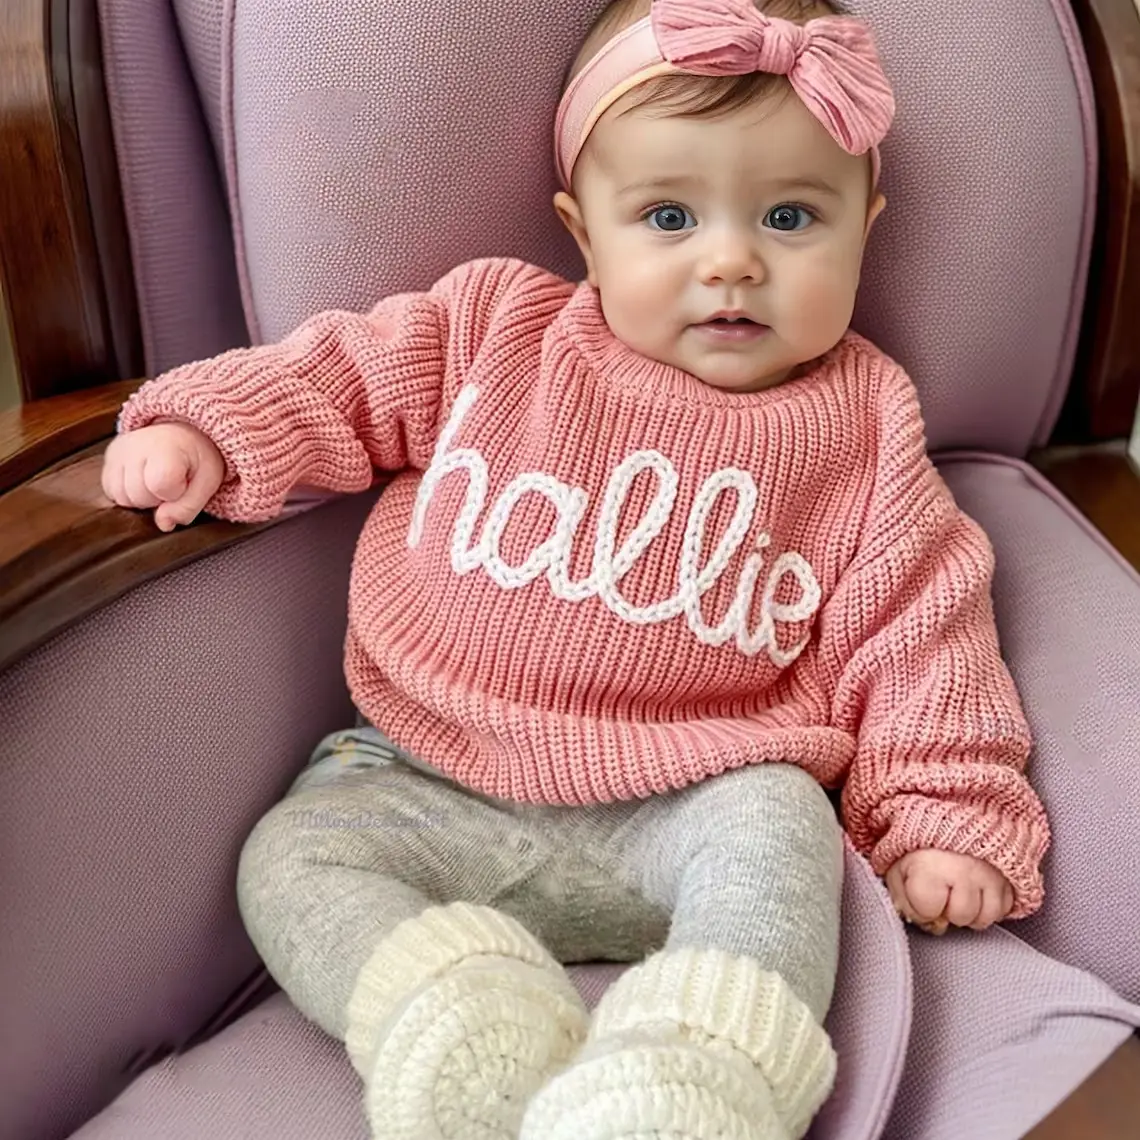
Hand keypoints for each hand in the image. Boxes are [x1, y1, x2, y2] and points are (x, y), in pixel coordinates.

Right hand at [101, 422, 224, 531]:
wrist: (183, 435)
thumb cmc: (197, 458)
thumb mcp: (207, 482)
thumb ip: (188, 507)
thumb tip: (164, 525)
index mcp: (164, 447)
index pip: (160, 486)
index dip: (175, 493)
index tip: (183, 482)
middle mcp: (135, 445)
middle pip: (137, 496)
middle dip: (157, 499)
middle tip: (170, 483)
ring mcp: (118, 451)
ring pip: (121, 497)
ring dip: (140, 498)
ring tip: (156, 482)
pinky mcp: (108, 457)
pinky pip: (110, 491)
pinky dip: (127, 493)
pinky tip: (143, 482)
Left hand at [885, 849, 1012, 935]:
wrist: (954, 820)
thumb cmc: (924, 844)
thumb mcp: (898, 865)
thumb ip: (899, 895)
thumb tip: (913, 917)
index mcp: (931, 866)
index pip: (928, 911)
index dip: (922, 907)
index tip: (921, 892)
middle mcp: (965, 871)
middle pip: (960, 917)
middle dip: (948, 908)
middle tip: (943, 888)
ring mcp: (991, 874)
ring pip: (984, 918)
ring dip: (971, 910)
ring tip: (960, 889)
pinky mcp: (1010, 877)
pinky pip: (1004, 910)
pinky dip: (990, 905)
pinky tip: (977, 890)